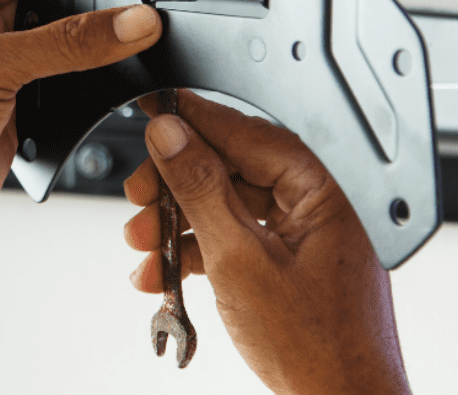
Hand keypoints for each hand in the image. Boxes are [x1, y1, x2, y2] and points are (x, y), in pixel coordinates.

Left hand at [0, 0, 162, 300]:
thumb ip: (65, 43)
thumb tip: (128, 22)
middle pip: (43, 2)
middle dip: (77, 8)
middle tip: (112, 16)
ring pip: (55, 48)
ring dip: (79, 55)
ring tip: (103, 56)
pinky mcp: (14, 116)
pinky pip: (59, 90)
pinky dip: (78, 93)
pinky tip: (84, 99)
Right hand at [124, 92, 410, 394]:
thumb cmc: (318, 349)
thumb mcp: (239, 258)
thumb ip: (201, 189)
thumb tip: (172, 135)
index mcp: (319, 190)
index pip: (248, 133)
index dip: (196, 118)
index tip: (156, 107)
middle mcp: (313, 207)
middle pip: (232, 170)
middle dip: (176, 184)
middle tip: (138, 194)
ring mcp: (299, 240)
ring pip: (227, 209)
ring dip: (177, 224)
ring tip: (143, 243)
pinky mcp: (285, 270)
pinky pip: (234, 242)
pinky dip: (196, 254)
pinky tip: (162, 272)